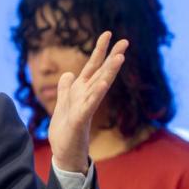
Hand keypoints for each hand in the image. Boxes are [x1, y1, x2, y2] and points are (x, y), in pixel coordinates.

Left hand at [47, 32, 127, 172]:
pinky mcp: (80, 120)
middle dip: (112, 57)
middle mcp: (87, 98)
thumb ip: (66, 89)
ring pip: (99, 86)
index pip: (93, 67)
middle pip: (101, 73)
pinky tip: (102, 83)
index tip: (108, 33)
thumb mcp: (63, 105)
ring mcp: (85, 108)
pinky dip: (96, 94)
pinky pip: (89, 105)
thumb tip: (68, 74)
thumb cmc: (66, 132)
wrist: (65, 155)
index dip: (100, 51)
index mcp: (82, 92)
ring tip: (120, 57)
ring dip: (109, 72)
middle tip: (125, 41)